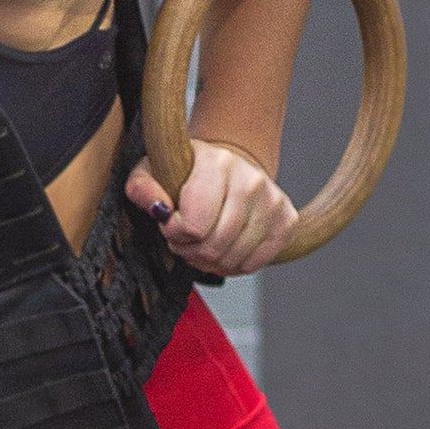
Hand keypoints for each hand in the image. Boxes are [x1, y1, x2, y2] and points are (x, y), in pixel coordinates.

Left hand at [124, 140, 296, 276]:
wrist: (229, 164)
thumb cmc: (186, 171)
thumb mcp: (151, 172)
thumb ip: (143, 189)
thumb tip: (159, 209)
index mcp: (218, 163)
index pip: (193, 226)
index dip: (175, 233)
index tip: (173, 222)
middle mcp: (251, 180)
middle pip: (214, 247)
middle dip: (191, 251)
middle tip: (185, 238)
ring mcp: (273, 201)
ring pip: (234, 259)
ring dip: (211, 261)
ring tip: (203, 242)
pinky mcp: (286, 221)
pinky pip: (254, 264)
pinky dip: (234, 265)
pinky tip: (224, 248)